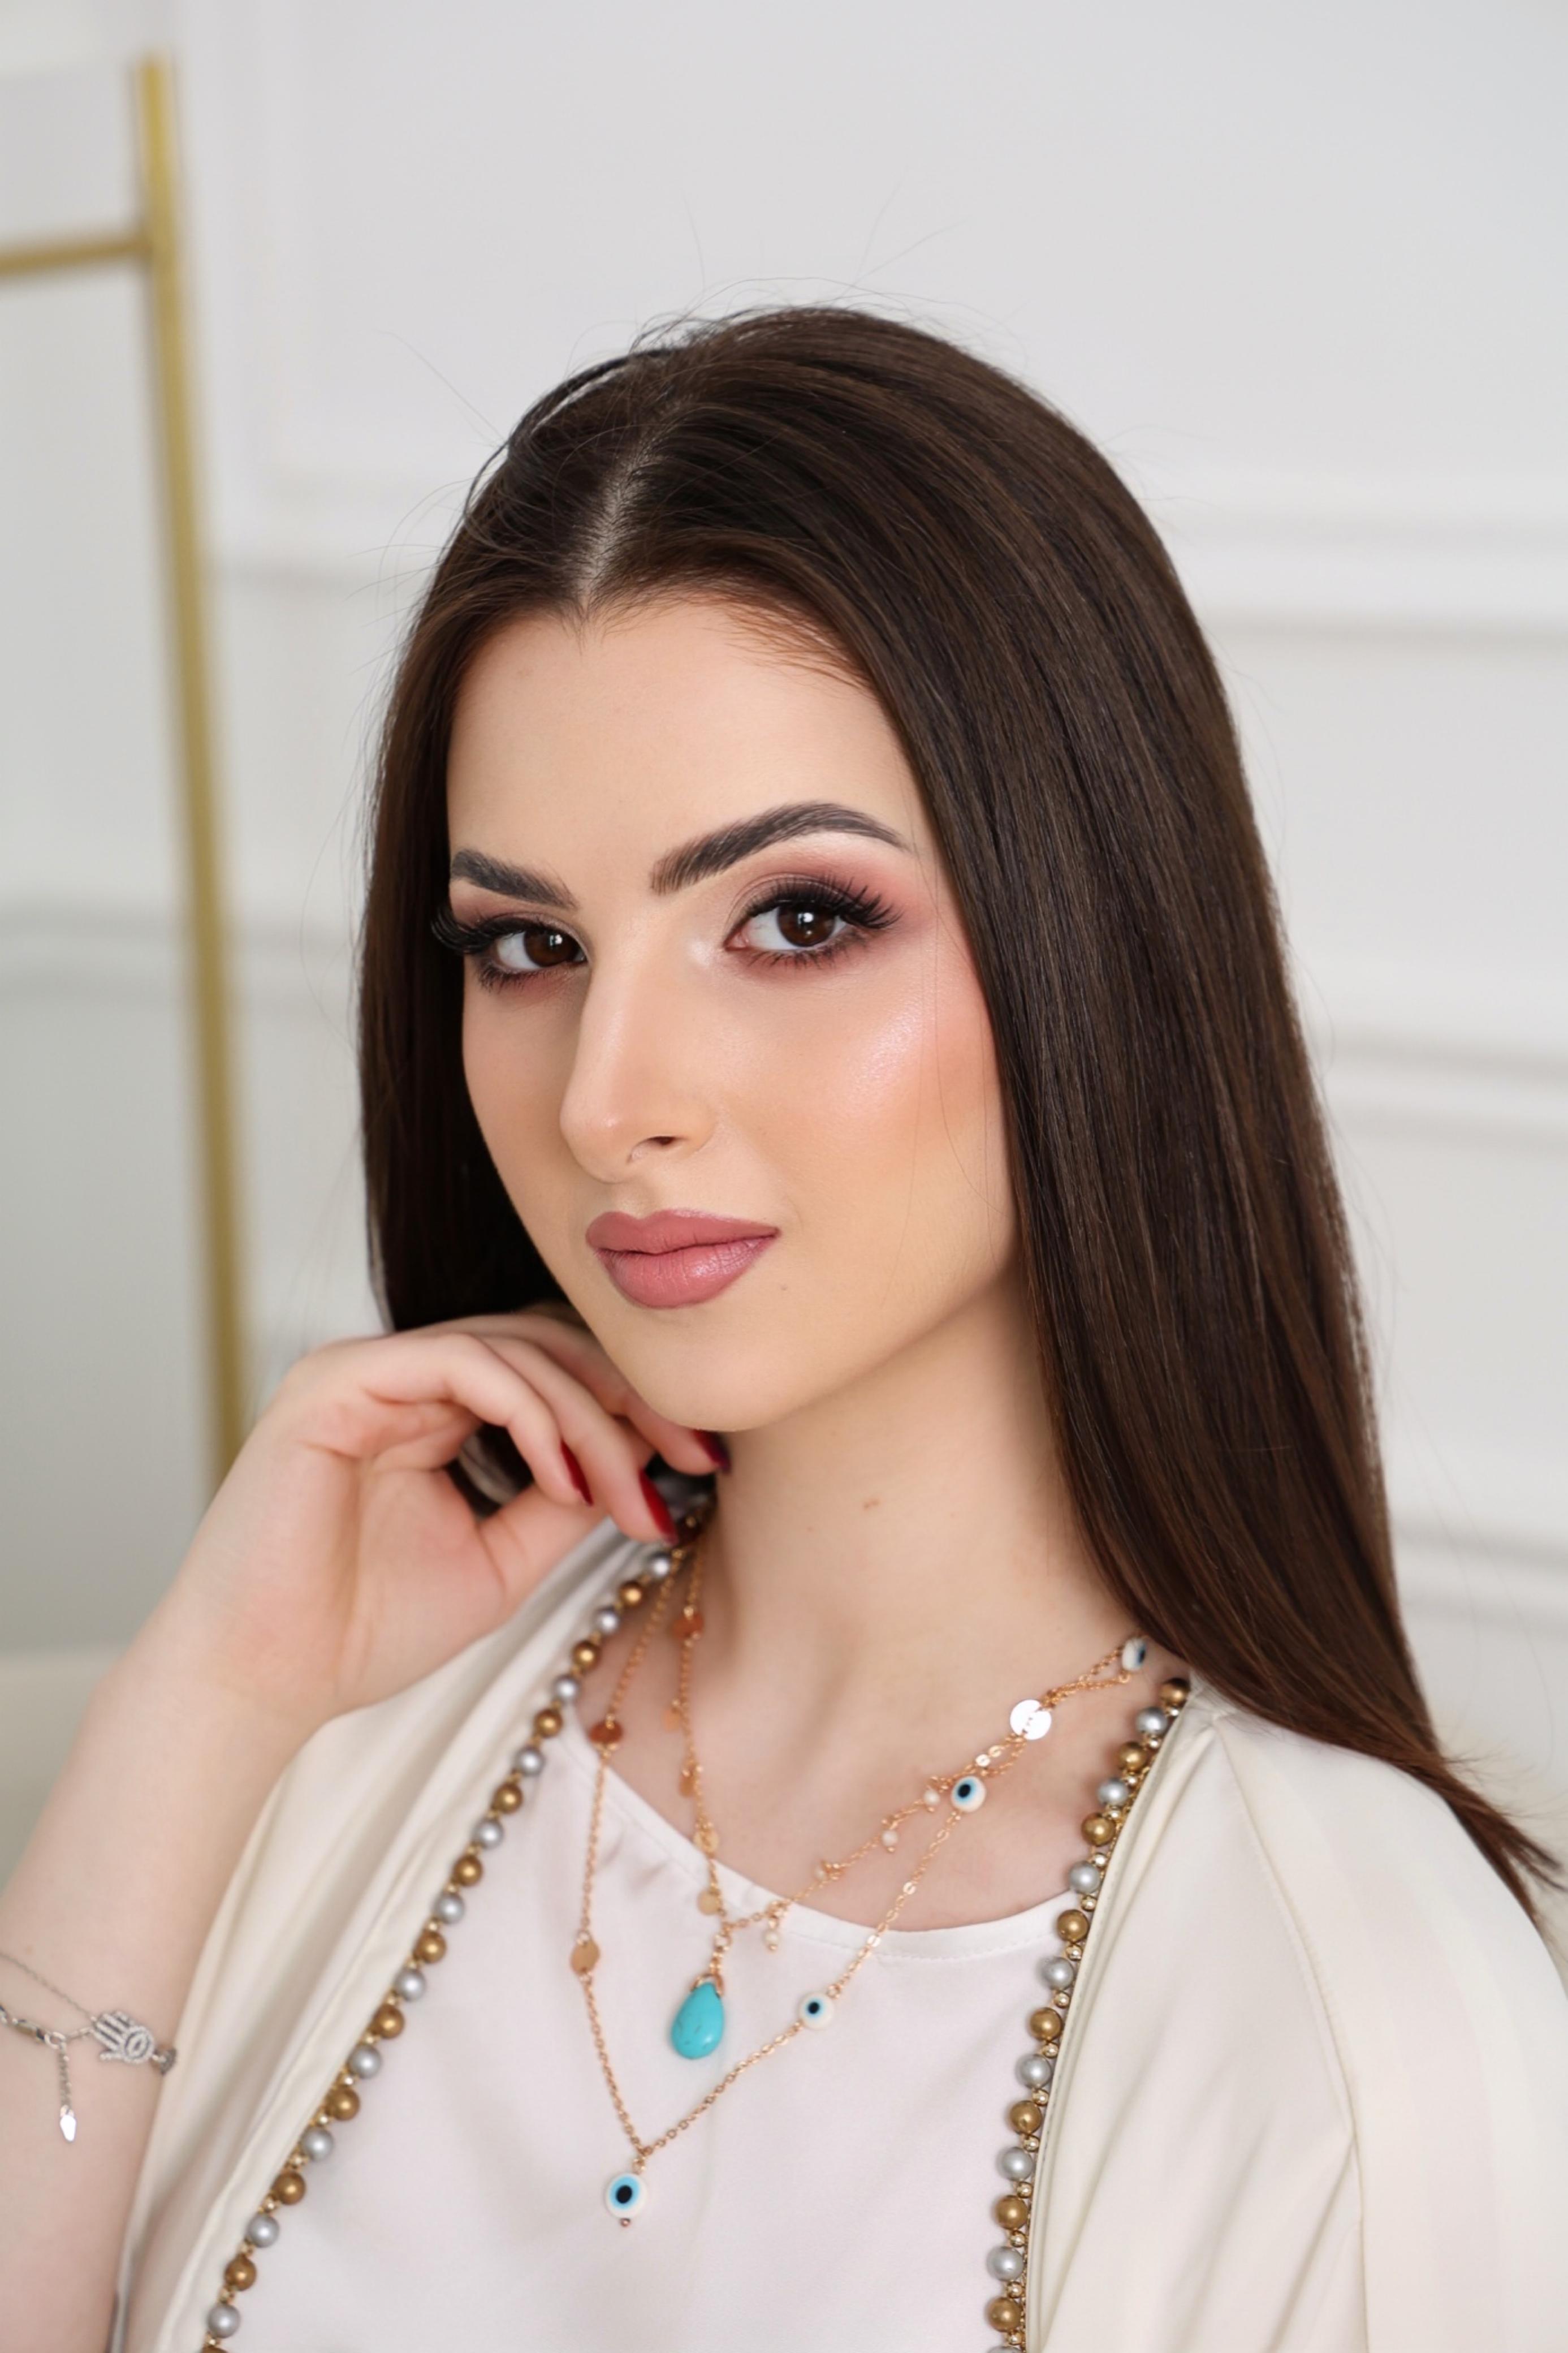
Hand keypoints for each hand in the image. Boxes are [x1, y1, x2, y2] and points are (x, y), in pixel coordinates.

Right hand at [135, 1310, 716, 1743]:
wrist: (264, 1682)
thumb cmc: (364, 1631)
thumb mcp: (502, 1556)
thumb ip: (564, 1495)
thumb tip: (647, 1449)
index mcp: (431, 1408)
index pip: (552, 1366)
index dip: (634, 1404)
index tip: (708, 1462)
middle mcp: (400, 1375)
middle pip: (545, 1342)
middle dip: (633, 1397)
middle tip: (700, 1456)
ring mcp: (366, 1369)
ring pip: (514, 1347)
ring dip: (591, 1416)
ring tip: (629, 1492)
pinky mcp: (339, 1378)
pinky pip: (461, 1361)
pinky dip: (531, 1412)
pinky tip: (569, 1473)